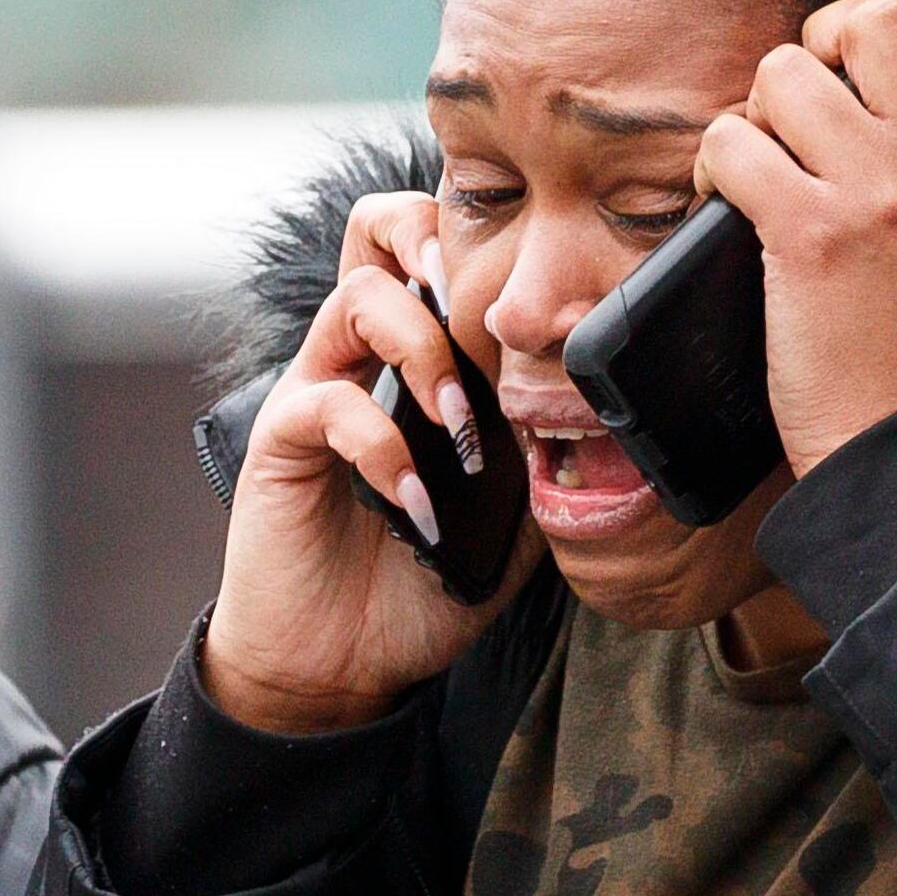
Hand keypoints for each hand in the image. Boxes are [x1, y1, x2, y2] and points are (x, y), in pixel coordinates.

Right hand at [206, 191, 531, 735]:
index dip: (480, 244)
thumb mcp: (513, 520)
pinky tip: (415, 505)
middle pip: (375, 227)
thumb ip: (547, 460)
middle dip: (432, 241)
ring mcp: (315, 391)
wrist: (341, 668)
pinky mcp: (280, 441)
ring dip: (424, 355)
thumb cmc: (421, 585)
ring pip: (358, 299)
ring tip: (460, 431)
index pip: (435, 249)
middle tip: (476, 308)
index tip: (536, 306)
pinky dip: (383, 449)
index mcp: (413, 359)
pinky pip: (329, 405)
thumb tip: (616, 425)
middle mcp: (360, 358)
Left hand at [694, 0, 896, 477]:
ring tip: (757, 169)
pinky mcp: (807, 232)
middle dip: (817, 45)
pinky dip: (712, 165)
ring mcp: (874, 192)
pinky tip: (720, 205)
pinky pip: (733, 142)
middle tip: (798, 104)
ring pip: (786, 74)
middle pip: (870, 24)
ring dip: (755, 114)